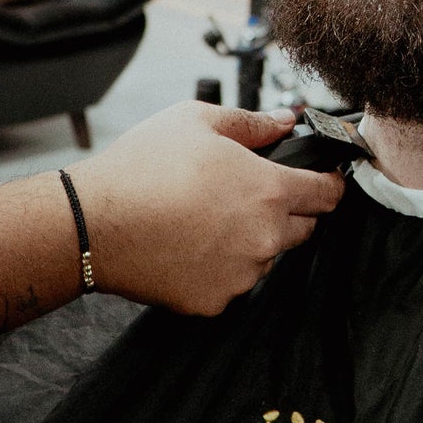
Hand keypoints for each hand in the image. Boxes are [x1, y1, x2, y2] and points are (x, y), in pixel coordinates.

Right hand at [71, 103, 343, 314]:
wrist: (94, 224)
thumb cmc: (142, 167)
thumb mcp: (198, 121)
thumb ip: (253, 122)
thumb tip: (287, 121)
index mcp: (270, 190)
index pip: (328, 194)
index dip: (329, 184)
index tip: (324, 182)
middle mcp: (265, 237)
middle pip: (303, 228)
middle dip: (287, 212)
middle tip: (247, 197)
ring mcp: (242, 274)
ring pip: (266, 257)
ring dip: (251, 241)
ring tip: (206, 220)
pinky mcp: (215, 301)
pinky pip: (232, 283)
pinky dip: (219, 268)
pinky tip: (188, 246)